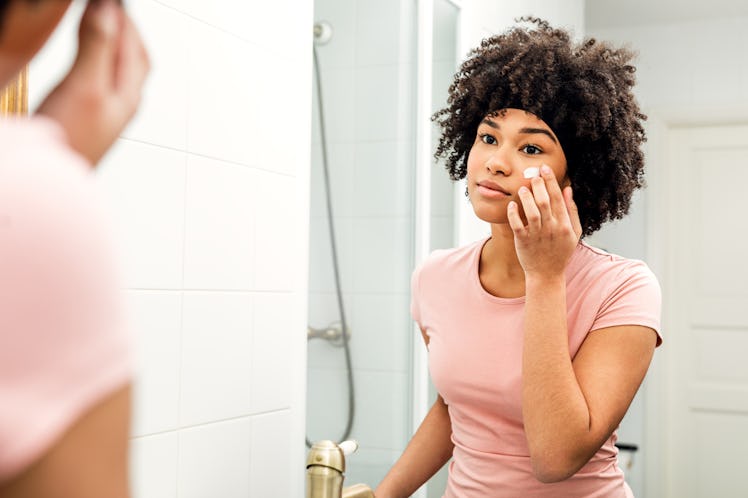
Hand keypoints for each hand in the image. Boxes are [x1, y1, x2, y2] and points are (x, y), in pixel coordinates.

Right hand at [36, 0, 149, 165]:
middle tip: (113, 8)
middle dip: (127, 30)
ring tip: (102, 24)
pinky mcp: (89, 118)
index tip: (113, 0)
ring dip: (114, 44)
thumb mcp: (86, 86)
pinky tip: (86, 63)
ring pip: (120, 70)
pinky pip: (102, 81)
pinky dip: (98, 60)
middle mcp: (123, 103)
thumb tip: (108, 10)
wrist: (53, 180)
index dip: (124, 17)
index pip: (134, 45)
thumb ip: (97, 46)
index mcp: (129, 94)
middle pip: (135, 58)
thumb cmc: (73, 141)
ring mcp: (107, 112)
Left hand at [507, 165, 581, 277]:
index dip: (551, 181)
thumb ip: (572, 210)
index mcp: (564, 224)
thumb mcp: (573, 232)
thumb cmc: (560, 252)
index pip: (558, 198)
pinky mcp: (523, 241)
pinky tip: (512, 204)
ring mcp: (537, 235)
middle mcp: (552, 228)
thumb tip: (567, 189)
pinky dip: (514, 214)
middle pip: (545, 202)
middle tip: (533, 173)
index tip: (544, 168)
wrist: (547, 274)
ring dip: (527, 197)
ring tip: (523, 187)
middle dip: (539, 185)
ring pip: (532, 212)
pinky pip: (517, 225)